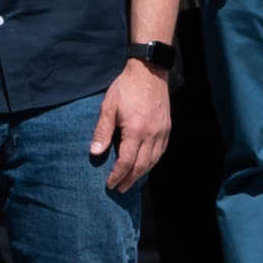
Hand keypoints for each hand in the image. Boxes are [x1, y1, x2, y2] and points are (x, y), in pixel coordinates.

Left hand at [95, 59, 170, 186]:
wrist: (149, 72)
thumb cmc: (126, 88)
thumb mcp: (108, 107)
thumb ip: (102, 131)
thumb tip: (95, 153)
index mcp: (136, 131)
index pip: (126, 161)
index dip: (117, 175)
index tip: (109, 184)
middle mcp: (152, 135)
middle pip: (141, 165)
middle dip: (130, 180)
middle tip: (120, 190)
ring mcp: (162, 132)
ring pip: (153, 161)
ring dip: (142, 173)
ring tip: (131, 181)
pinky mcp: (167, 128)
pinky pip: (161, 152)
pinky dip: (152, 162)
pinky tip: (145, 165)